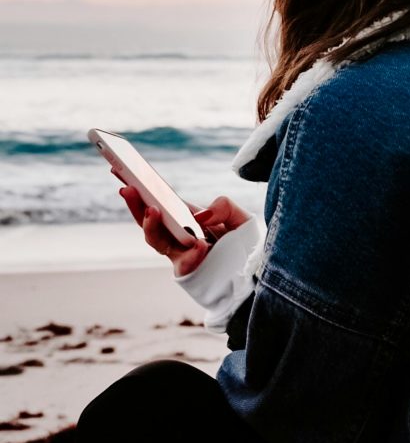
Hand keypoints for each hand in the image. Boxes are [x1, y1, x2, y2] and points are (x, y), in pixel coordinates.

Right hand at [116, 173, 250, 277]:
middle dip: (135, 204)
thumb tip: (200, 216)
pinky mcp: (190, 272)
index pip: (160, 200)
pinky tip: (200, 245)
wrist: (255, 273)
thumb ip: (223, 207)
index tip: (122, 169)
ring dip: (151, 226)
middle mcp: (178, 234)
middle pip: (149, 220)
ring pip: (156, 241)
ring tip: (152, 210)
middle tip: (127, 187)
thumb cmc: (243, 242)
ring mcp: (181, 253)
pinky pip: (184, 263)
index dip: (142, 187)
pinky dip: (191, 255)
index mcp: (187, 216)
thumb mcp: (239, 216)